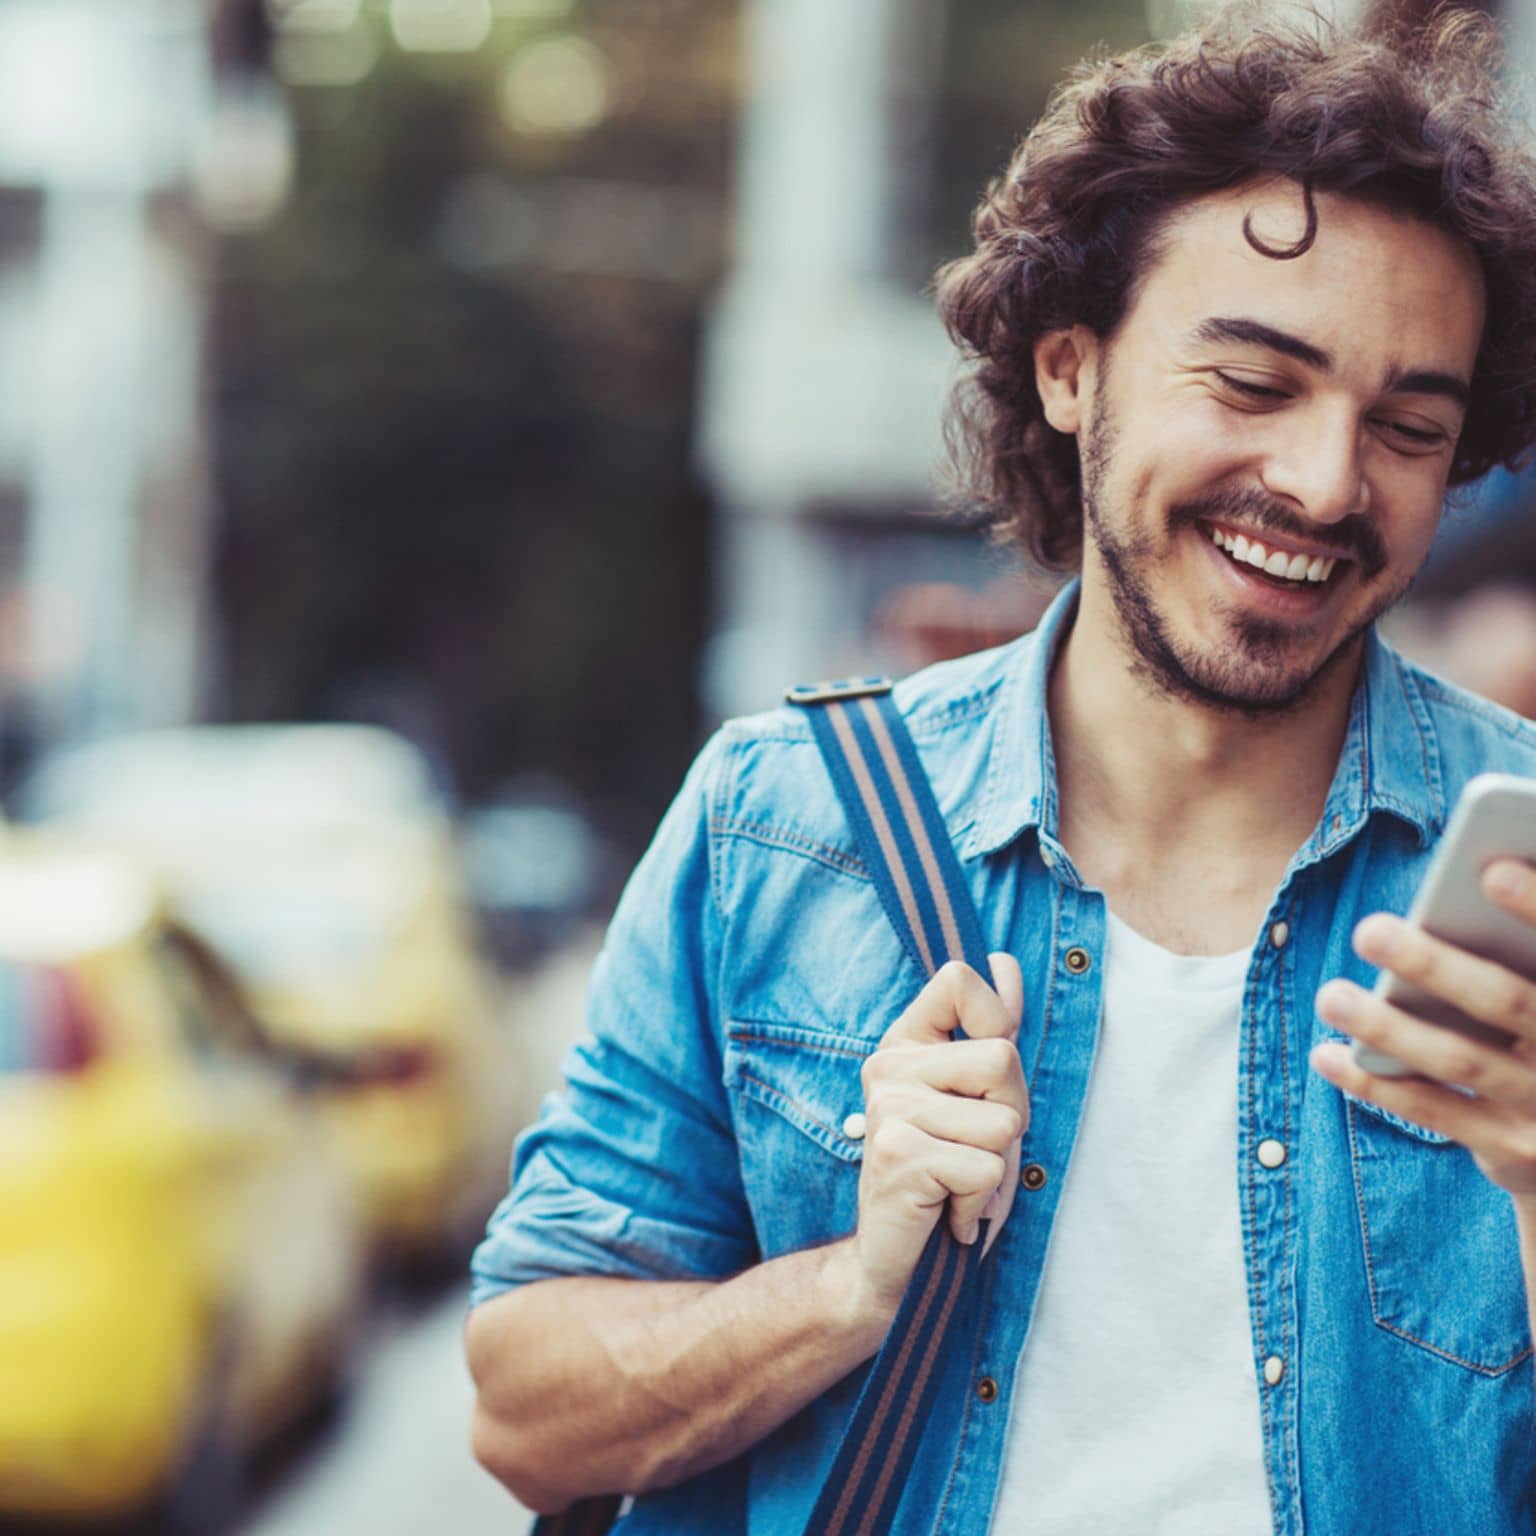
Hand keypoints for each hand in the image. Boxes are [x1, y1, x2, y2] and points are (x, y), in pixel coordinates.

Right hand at [847, 955, 1026, 1321]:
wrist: (892, 1263)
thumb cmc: (945, 1176)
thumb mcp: (976, 1097)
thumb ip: (991, 1028)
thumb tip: (1005, 962)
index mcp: (906, 1042)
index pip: (958, 980)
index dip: (996, 1022)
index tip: (981, 1078)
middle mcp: (888, 1066)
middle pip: (1002, 1057)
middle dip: (1011, 1114)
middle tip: (974, 1149)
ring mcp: (888, 1107)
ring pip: (1004, 1118)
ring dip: (997, 1164)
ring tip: (960, 1181)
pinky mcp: (896, 1154)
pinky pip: (985, 1167)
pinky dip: (979, 1201)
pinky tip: (947, 1211)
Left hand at [1310, 859, 1535, 1198]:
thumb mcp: (1535, 986)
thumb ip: (1518, 951)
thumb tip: (1478, 875)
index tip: (1492, 872)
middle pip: (1508, 1001)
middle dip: (1436, 965)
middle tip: (1369, 930)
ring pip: (1462, 1062)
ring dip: (1389, 1027)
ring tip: (1331, 995)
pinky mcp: (1514, 1150)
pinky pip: (1435, 1112)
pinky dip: (1376, 1084)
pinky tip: (1327, 1054)